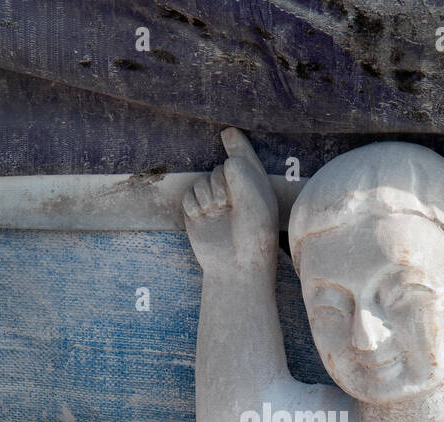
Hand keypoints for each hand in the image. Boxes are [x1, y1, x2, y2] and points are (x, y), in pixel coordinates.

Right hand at [183, 127, 277, 277]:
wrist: (235, 266)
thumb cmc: (252, 234)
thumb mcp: (254, 200)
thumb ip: (241, 172)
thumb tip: (227, 161)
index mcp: (254, 188)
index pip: (243, 158)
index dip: (236, 143)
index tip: (228, 132)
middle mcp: (234, 194)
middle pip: (219, 169)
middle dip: (220, 182)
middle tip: (228, 203)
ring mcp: (215, 204)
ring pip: (202, 181)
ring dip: (208, 195)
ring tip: (218, 213)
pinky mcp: (197, 214)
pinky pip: (189, 196)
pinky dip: (195, 205)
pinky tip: (204, 218)